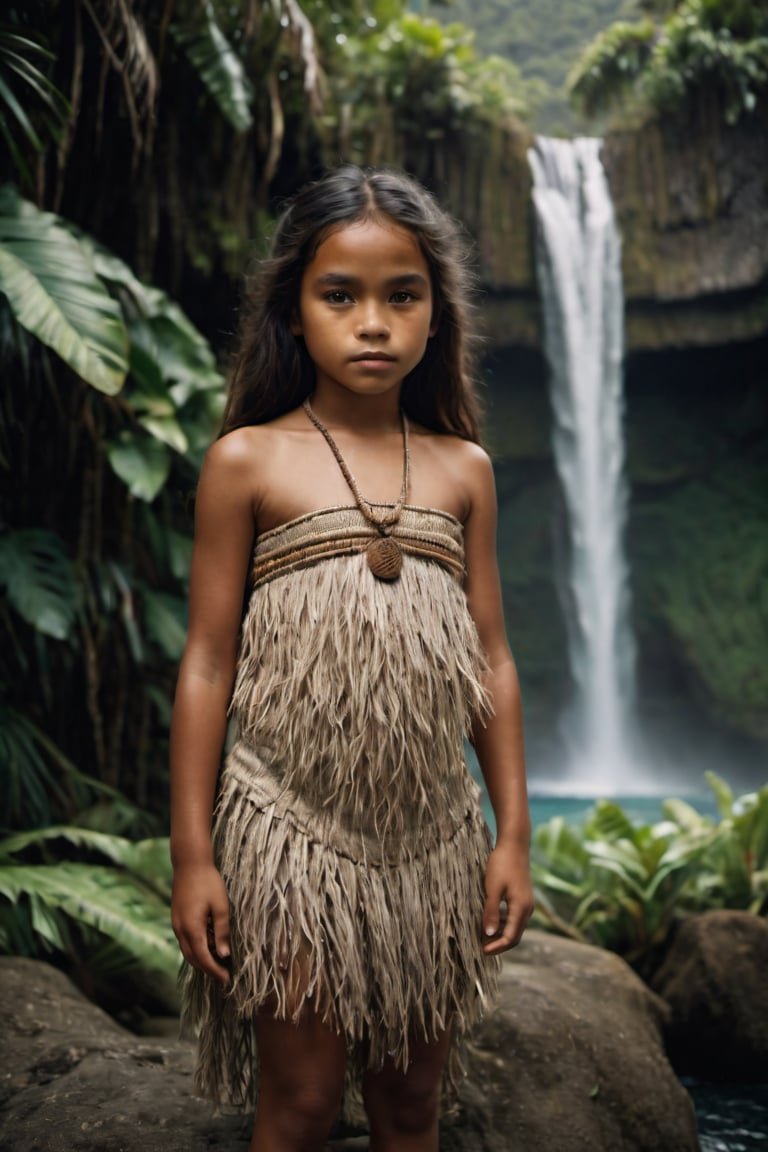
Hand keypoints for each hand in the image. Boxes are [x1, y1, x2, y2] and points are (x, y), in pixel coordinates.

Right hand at [171, 862, 231, 983]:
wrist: (189, 863)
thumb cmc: (208, 882)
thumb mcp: (220, 906)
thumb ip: (222, 932)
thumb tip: (224, 955)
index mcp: (191, 928)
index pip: (203, 958)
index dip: (215, 971)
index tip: (227, 979)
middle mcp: (180, 930)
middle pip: (193, 958)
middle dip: (208, 969)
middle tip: (224, 974)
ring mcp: (176, 924)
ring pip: (187, 950)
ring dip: (201, 959)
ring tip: (219, 961)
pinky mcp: (177, 918)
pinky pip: (185, 940)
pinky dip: (196, 948)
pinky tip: (209, 944)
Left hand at [482, 842, 533, 954]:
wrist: (514, 844)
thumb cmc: (502, 864)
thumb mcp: (492, 889)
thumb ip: (490, 912)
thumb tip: (488, 935)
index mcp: (521, 908)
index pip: (511, 938)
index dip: (496, 947)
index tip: (481, 951)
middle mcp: (527, 909)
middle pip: (515, 936)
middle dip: (499, 944)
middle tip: (480, 947)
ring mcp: (526, 903)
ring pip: (514, 927)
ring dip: (500, 934)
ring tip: (482, 935)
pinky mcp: (522, 898)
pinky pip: (514, 917)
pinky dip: (503, 923)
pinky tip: (489, 919)